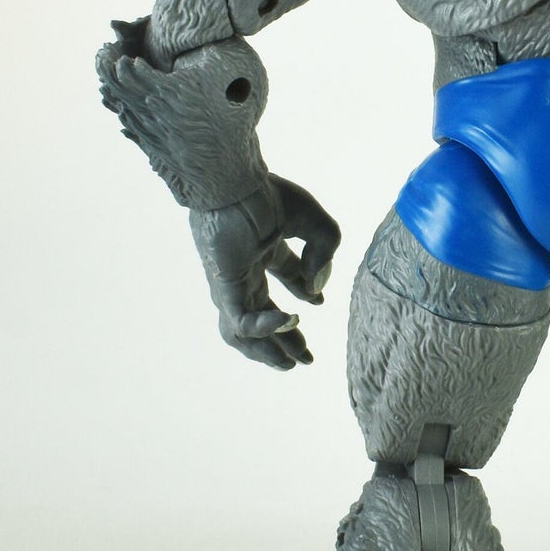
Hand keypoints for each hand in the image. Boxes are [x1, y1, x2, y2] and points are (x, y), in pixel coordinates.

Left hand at [188, 175, 341, 368]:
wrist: (234, 185)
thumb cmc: (269, 195)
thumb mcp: (315, 224)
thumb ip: (325, 255)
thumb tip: (315, 291)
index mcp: (264, 248)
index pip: (286, 278)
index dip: (304, 293)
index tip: (319, 301)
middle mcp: (246, 269)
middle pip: (264, 313)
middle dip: (286, 339)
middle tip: (304, 359)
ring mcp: (232, 282)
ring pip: (243, 330)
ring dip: (266, 351)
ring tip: (288, 365)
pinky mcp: (225, 289)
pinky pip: (242, 320)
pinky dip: (266, 327)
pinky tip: (291, 321)